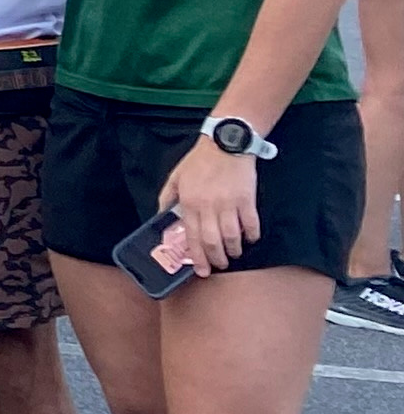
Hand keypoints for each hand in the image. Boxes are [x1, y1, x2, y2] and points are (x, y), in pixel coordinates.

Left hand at [161, 143, 262, 274]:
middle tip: (220, 266)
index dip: (197, 256)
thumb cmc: (199, 161)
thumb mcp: (175, 178)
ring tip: (234, 254)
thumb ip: (167, 198)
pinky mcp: (247, 199)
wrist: (226, 144)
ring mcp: (229, 204)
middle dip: (216, 259)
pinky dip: (252, 234)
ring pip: (231, 236)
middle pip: (212, 241)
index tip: (201, 269)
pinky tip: (250, 239)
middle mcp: (208, 206)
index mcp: (189, 203)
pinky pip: (251, 223)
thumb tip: (161, 217)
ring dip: (234, 249)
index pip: (192, 237)